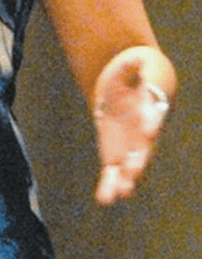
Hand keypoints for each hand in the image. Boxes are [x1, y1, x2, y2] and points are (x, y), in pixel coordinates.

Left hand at [93, 51, 170, 205]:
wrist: (129, 90)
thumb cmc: (134, 76)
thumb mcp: (132, 67)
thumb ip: (134, 66)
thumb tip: (136, 58)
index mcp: (150, 110)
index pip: (154, 118)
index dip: (151, 124)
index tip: (149, 130)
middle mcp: (143, 134)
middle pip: (144, 150)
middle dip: (139, 161)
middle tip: (134, 171)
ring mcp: (130, 147)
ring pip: (130, 168)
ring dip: (126, 180)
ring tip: (121, 193)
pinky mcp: (115, 155)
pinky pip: (112, 173)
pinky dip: (108, 185)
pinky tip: (104, 199)